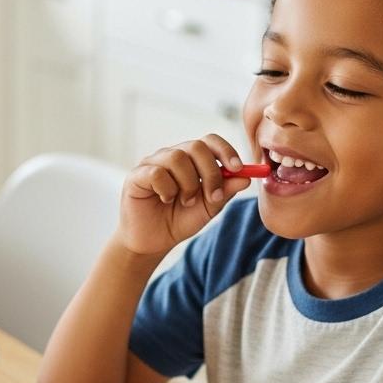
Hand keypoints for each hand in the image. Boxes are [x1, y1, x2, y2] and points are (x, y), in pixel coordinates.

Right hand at [115, 135, 251, 256]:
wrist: (153, 242)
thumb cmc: (178, 220)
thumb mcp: (209, 207)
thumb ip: (225, 191)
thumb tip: (246, 178)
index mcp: (191, 159)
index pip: (210, 141)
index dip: (226, 151)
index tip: (238, 169)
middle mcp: (172, 155)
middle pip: (197, 146)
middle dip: (211, 172)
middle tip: (211, 196)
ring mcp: (153, 163)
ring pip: (177, 158)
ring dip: (188, 184)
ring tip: (186, 201)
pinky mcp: (137, 175)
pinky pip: (157, 172)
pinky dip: (167, 189)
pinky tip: (165, 200)